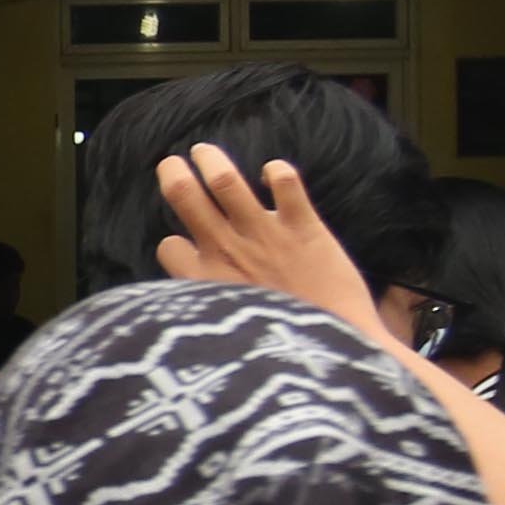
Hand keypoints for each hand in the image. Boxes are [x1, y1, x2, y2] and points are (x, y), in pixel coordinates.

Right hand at [151, 148, 389, 341]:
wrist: (334, 351)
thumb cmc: (280, 352)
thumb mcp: (228, 339)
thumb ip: (212, 311)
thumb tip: (202, 309)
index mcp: (205, 282)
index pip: (170, 246)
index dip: (176, 245)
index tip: (186, 247)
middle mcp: (228, 251)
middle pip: (184, 195)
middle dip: (173, 173)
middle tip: (172, 164)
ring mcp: (266, 236)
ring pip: (225, 180)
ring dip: (211, 159)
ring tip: (204, 152)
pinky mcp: (304, 228)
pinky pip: (285, 183)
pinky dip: (277, 172)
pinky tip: (274, 174)